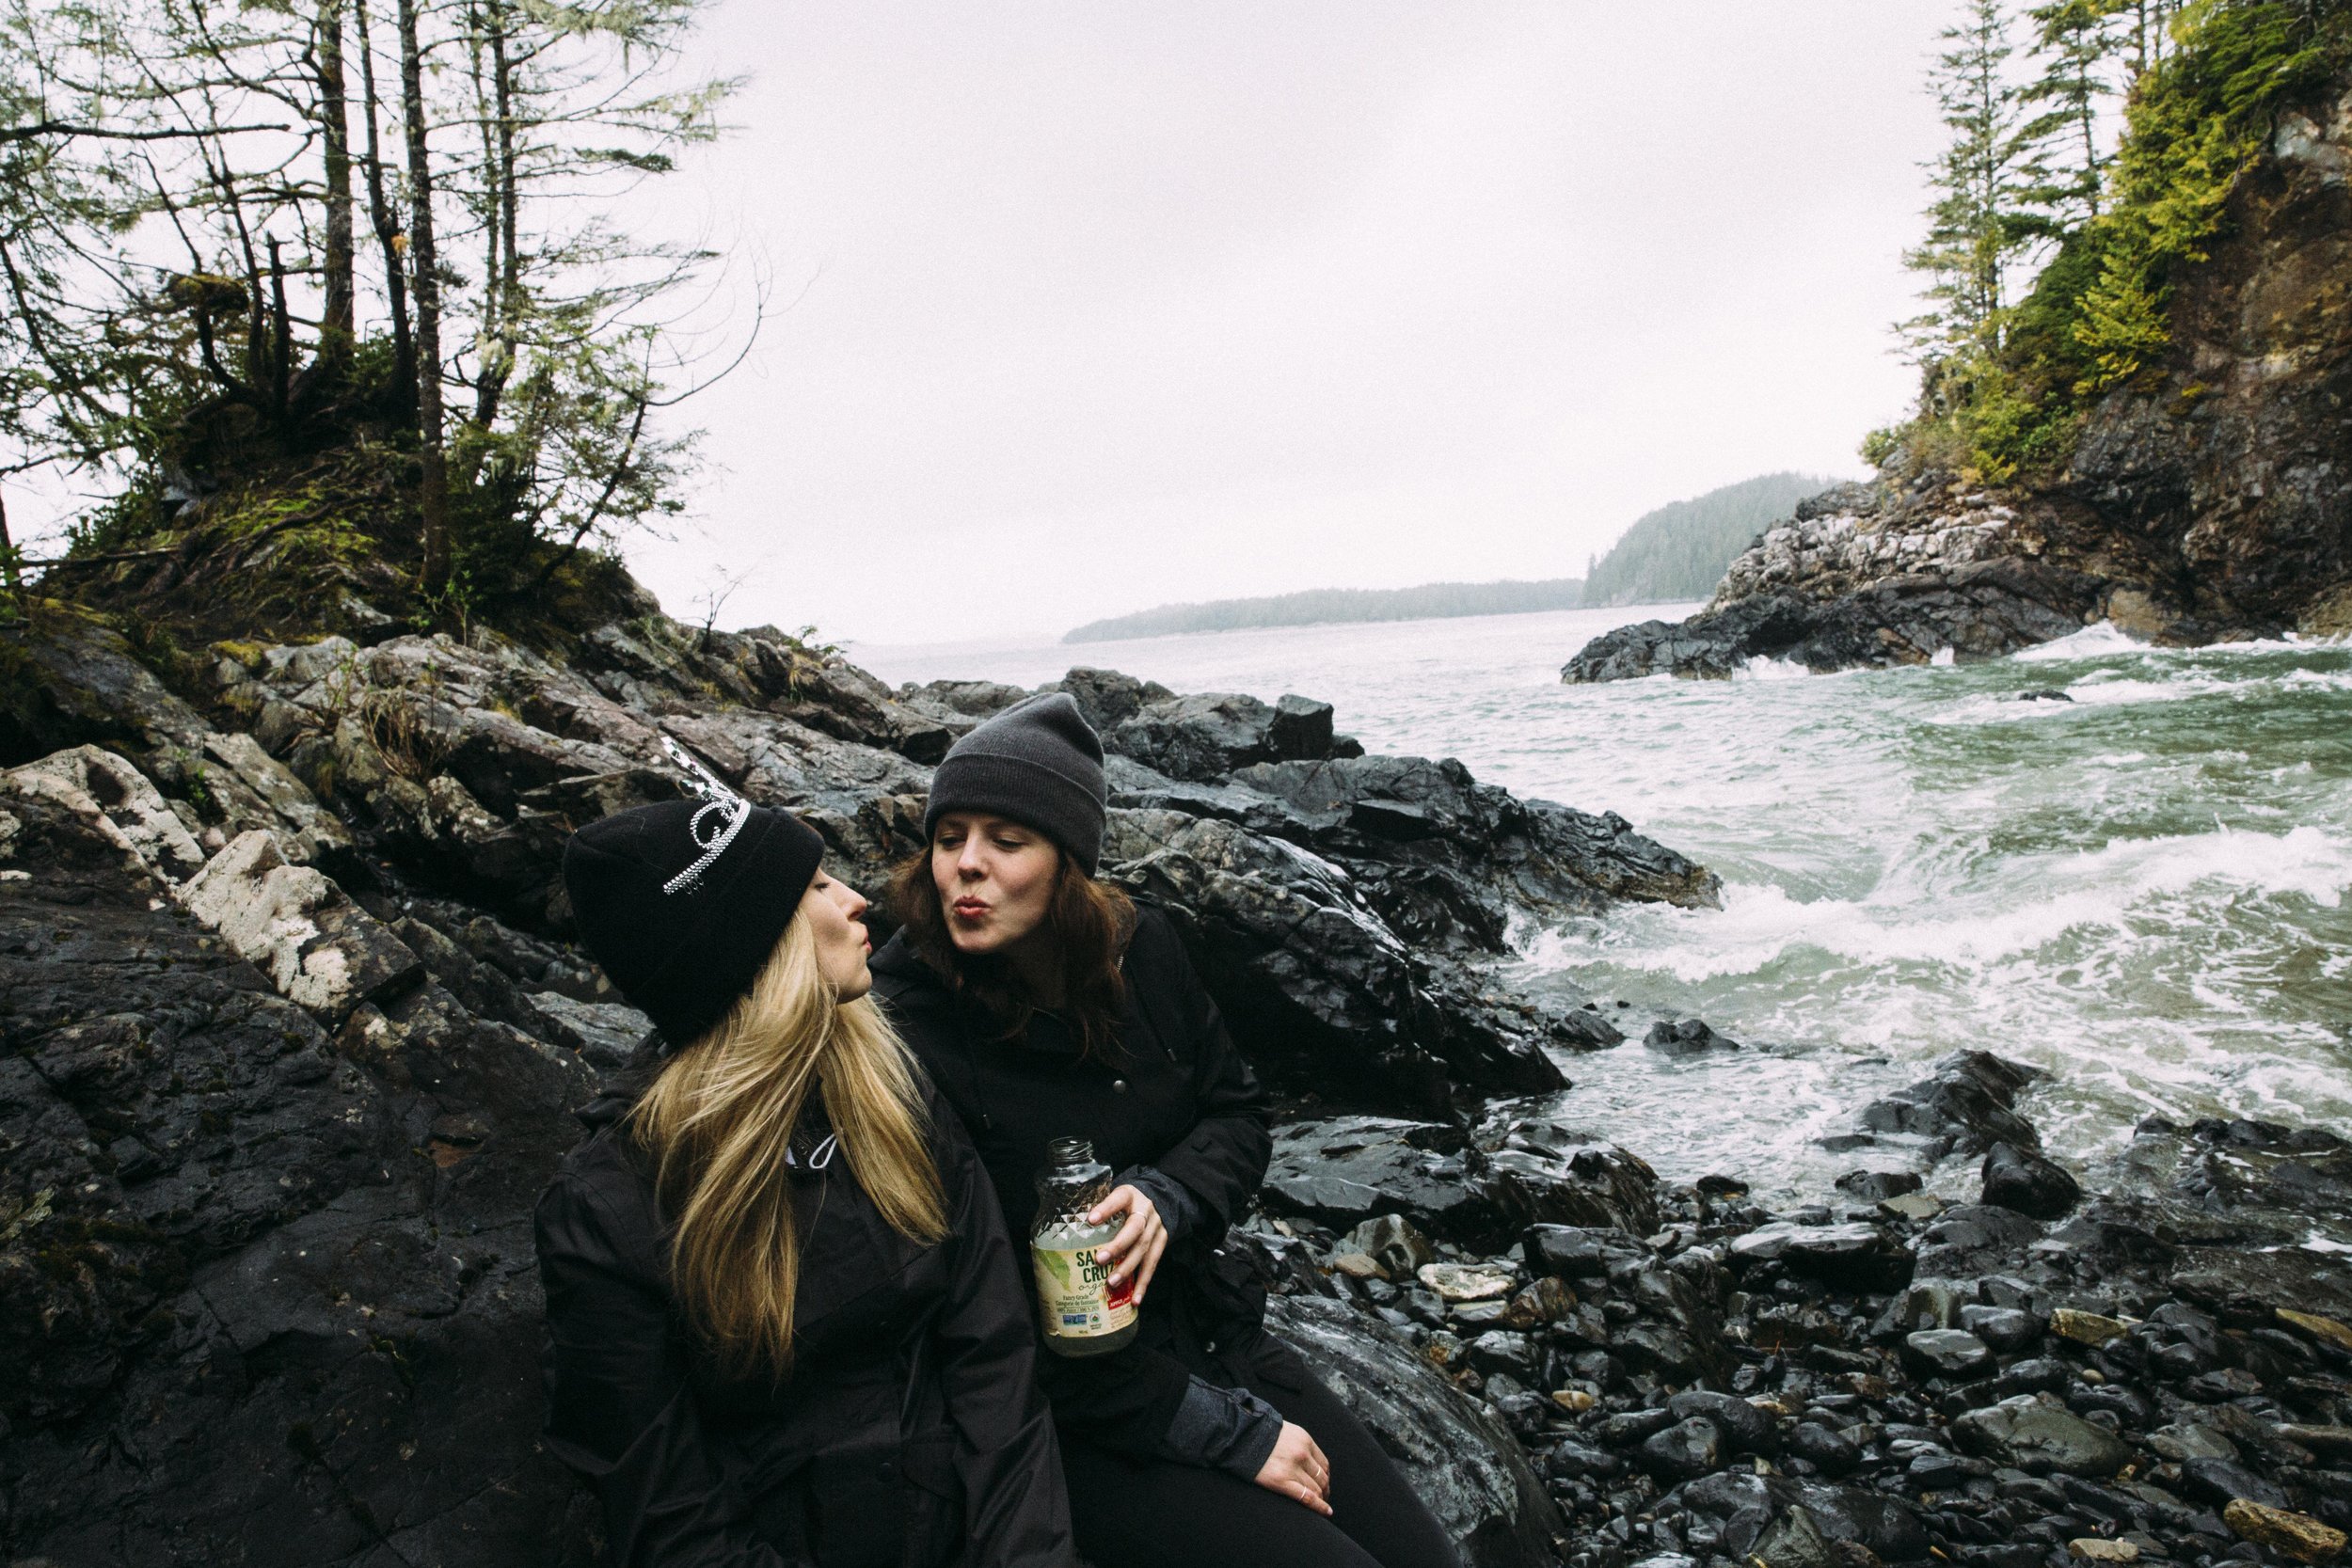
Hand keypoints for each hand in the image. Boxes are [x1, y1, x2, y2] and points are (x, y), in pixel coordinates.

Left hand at [1086, 1184, 1169, 1302]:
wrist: (1157, 1200)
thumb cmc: (1125, 1203)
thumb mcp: (1113, 1196)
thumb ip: (1097, 1207)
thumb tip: (1069, 1225)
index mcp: (1129, 1195)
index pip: (1118, 1199)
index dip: (1106, 1209)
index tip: (1091, 1219)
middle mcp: (1145, 1211)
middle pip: (1134, 1228)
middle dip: (1118, 1246)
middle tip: (1099, 1260)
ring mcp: (1156, 1227)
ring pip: (1144, 1249)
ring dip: (1128, 1268)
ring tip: (1112, 1283)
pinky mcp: (1162, 1242)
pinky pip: (1152, 1265)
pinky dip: (1143, 1283)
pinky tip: (1135, 1300)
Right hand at [1253, 1422, 1331, 1515]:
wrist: (1239, 1435)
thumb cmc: (1258, 1435)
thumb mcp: (1284, 1432)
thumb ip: (1297, 1444)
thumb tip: (1305, 1460)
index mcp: (1304, 1440)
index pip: (1323, 1464)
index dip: (1325, 1477)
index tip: (1324, 1484)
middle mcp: (1302, 1453)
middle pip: (1322, 1478)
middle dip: (1324, 1490)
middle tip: (1323, 1498)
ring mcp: (1292, 1468)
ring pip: (1316, 1489)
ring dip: (1322, 1499)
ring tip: (1322, 1506)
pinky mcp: (1281, 1481)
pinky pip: (1307, 1497)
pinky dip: (1319, 1507)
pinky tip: (1326, 1511)